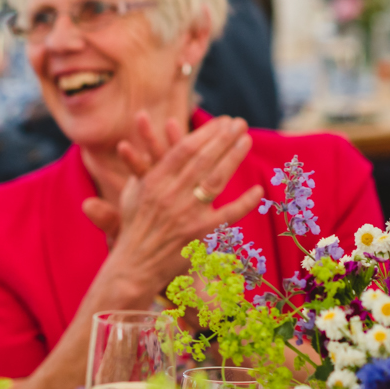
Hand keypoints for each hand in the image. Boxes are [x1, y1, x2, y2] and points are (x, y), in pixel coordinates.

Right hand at [83, 114, 262, 304]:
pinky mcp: (200, 233)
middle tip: (239, 123)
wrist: (134, 266)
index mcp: (153, 182)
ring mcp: (186, 214)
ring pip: (216, 180)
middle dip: (223, 138)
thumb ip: (142, 170)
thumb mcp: (131, 194)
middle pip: (203, 159)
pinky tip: (258, 190)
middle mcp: (170, 194)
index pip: (184, 150)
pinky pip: (228, 215)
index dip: (204, 133)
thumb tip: (145, 146)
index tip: (221, 122)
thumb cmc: (132, 228)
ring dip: (233, 158)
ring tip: (247, 140)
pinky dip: (244, 202)